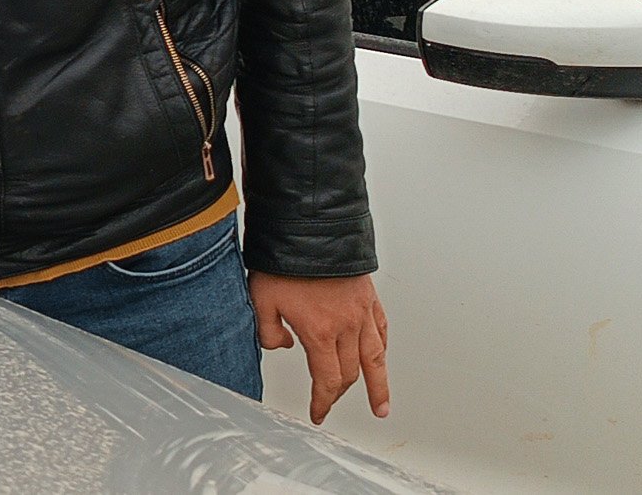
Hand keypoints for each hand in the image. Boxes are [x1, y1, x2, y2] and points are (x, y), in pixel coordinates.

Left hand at [252, 271, 390, 423]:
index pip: (327, 380)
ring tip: (381, 406)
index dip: (323, 402)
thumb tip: (281, 345)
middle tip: (331, 405)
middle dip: (340, 394)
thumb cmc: (284, 260)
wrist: (310, 228)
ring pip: (375, 358)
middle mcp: (346, 326)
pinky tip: (380, 358)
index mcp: (320, 332)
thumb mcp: (260, 299)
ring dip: (379, 385)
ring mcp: (362, 313)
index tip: (318, 413)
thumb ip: (266, 331)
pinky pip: (381, 330)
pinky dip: (381, 349)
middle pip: (350, 373)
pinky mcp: (369, 298)